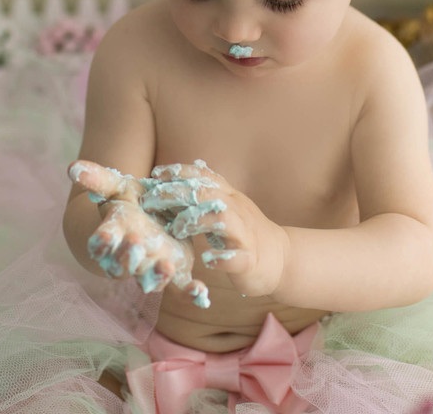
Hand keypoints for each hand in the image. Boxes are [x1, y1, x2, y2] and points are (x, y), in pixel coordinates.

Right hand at [68, 159, 210, 306]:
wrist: (154, 213)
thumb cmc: (130, 201)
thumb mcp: (116, 186)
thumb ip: (97, 179)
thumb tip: (71, 167)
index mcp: (115, 234)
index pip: (102, 242)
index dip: (102, 242)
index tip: (103, 238)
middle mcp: (130, 256)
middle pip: (123, 265)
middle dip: (128, 257)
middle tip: (136, 243)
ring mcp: (152, 266)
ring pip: (150, 279)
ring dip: (157, 276)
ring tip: (167, 266)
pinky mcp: (176, 272)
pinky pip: (181, 288)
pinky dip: (191, 293)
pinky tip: (201, 293)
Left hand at [143, 161, 288, 298]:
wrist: (281, 259)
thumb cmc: (245, 233)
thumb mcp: (226, 207)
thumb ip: (206, 195)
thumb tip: (177, 179)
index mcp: (229, 197)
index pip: (205, 177)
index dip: (180, 172)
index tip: (155, 175)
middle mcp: (238, 210)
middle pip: (207, 194)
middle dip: (177, 194)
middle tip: (151, 201)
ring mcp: (245, 235)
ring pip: (223, 219)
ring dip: (197, 220)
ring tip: (178, 228)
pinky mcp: (250, 260)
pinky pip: (237, 257)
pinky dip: (221, 258)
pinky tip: (207, 260)